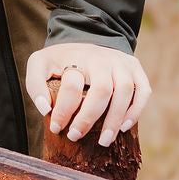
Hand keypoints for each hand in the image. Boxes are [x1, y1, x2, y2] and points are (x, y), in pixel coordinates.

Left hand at [25, 41, 150, 146]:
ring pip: (125, 91)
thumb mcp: (40, 64)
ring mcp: (121, 62)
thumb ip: (35, 85)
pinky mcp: (136, 68)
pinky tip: (124, 127)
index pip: (72, 86)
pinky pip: (143, 90)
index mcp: (76, 57)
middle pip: (102, 90)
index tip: (57, 128)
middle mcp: (102, 58)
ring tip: (104, 141)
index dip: (64, 111)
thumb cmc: (61, 60)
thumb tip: (46, 109)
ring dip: (115, 119)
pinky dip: (136, 110)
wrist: (86, 39)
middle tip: (76, 136)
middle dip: (89, 118)